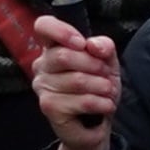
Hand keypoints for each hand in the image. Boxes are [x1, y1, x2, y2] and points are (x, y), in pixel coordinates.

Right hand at [31, 16, 120, 149]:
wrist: (97, 123)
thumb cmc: (98, 88)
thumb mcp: (107, 62)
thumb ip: (104, 46)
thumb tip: (93, 45)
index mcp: (53, 48)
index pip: (43, 26)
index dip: (62, 31)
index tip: (81, 43)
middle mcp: (42, 65)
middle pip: (64, 55)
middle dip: (94, 65)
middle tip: (106, 76)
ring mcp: (42, 87)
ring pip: (76, 80)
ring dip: (101, 86)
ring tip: (107, 92)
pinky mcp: (49, 107)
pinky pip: (81, 101)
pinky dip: (101, 103)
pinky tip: (106, 105)